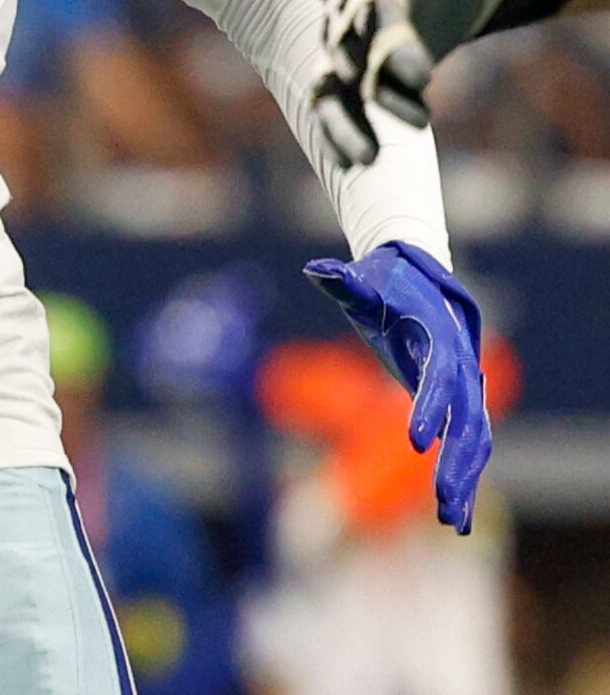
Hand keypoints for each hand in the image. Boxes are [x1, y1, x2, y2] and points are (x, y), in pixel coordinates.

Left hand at [303, 242, 491, 533]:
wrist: (419, 282)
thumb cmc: (385, 285)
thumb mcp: (364, 284)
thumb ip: (345, 285)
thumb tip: (316, 270)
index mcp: (438, 338)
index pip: (437, 377)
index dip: (429, 406)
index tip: (415, 441)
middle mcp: (460, 367)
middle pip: (467, 419)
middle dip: (457, 460)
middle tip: (440, 498)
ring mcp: (465, 388)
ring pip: (475, 441)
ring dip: (466, 480)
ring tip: (450, 521)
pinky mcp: (460, 405)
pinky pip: (471, 448)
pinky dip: (466, 480)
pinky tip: (457, 521)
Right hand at [309, 0, 522, 167]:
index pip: (378, 13)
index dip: (394, 44)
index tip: (422, 76)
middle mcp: (350, 16)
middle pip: (345, 57)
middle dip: (366, 95)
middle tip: (398, 133)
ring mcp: (348, 48)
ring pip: (332, 89)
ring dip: (344, 126)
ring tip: (365, 160)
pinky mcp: (355, 75)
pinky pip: (339, 107)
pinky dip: (340, 136)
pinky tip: (351, 164)